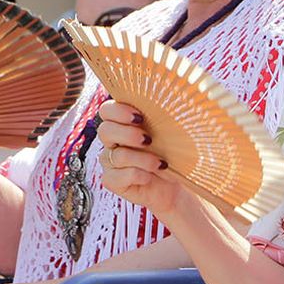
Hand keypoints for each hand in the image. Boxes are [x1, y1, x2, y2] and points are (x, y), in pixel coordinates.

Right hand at [95, 100, 184, 216]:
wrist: (175, 186)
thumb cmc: (173, 155)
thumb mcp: (172, 132)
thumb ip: (165, 115)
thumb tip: (178, 96)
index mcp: (124, 123)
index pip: (107, 110)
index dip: (118, 111)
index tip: (140, 117)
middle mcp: (113, 141)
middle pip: (105, 130)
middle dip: (128, 134)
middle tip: (149, 140)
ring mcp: (110, 161)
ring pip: (116, 155)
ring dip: (142, 159)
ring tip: (160, 163)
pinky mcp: (112, 181)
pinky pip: (116, 176)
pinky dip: (137, 175)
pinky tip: (150, 177)